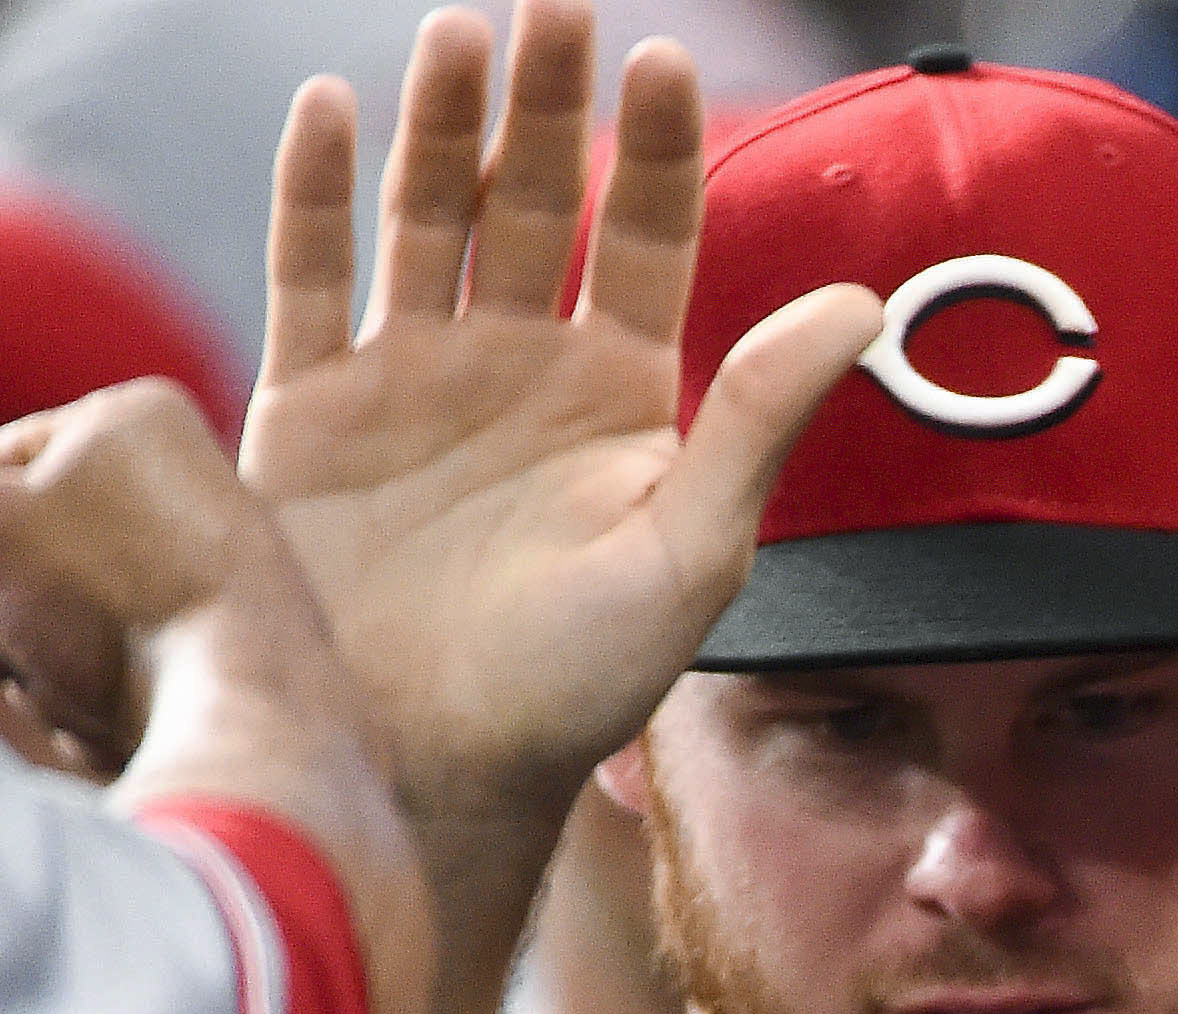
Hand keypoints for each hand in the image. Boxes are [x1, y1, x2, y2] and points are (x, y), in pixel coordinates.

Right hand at [0, 371, 297, 777]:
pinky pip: (125, 680)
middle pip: (24, 555)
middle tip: (18, 649)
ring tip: (75, 694)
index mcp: (137, 421)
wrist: (254, 727)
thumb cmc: (114, 608)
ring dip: (38, 672)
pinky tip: (118, 730)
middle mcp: (188, 489)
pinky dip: (102, 709)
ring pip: (66, 629)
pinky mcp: (228, 658)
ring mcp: (215, 578)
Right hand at [239, 1, 878, 831]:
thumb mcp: (692, 553)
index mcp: (620, 395)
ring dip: (439, 124)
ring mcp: (410, 377)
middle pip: (536, 198)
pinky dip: (316, 191)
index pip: (645, 236)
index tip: (667, 58)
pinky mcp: (309, 406)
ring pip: (427, 214)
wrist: (436, 772)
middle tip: (557, 4)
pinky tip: (332, 108)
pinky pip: (312, 274)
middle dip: (546, 101)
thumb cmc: (577, 690)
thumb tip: (867, 305)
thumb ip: (763, 420)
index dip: (656, 148)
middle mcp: (517, 367)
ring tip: (459, 36)